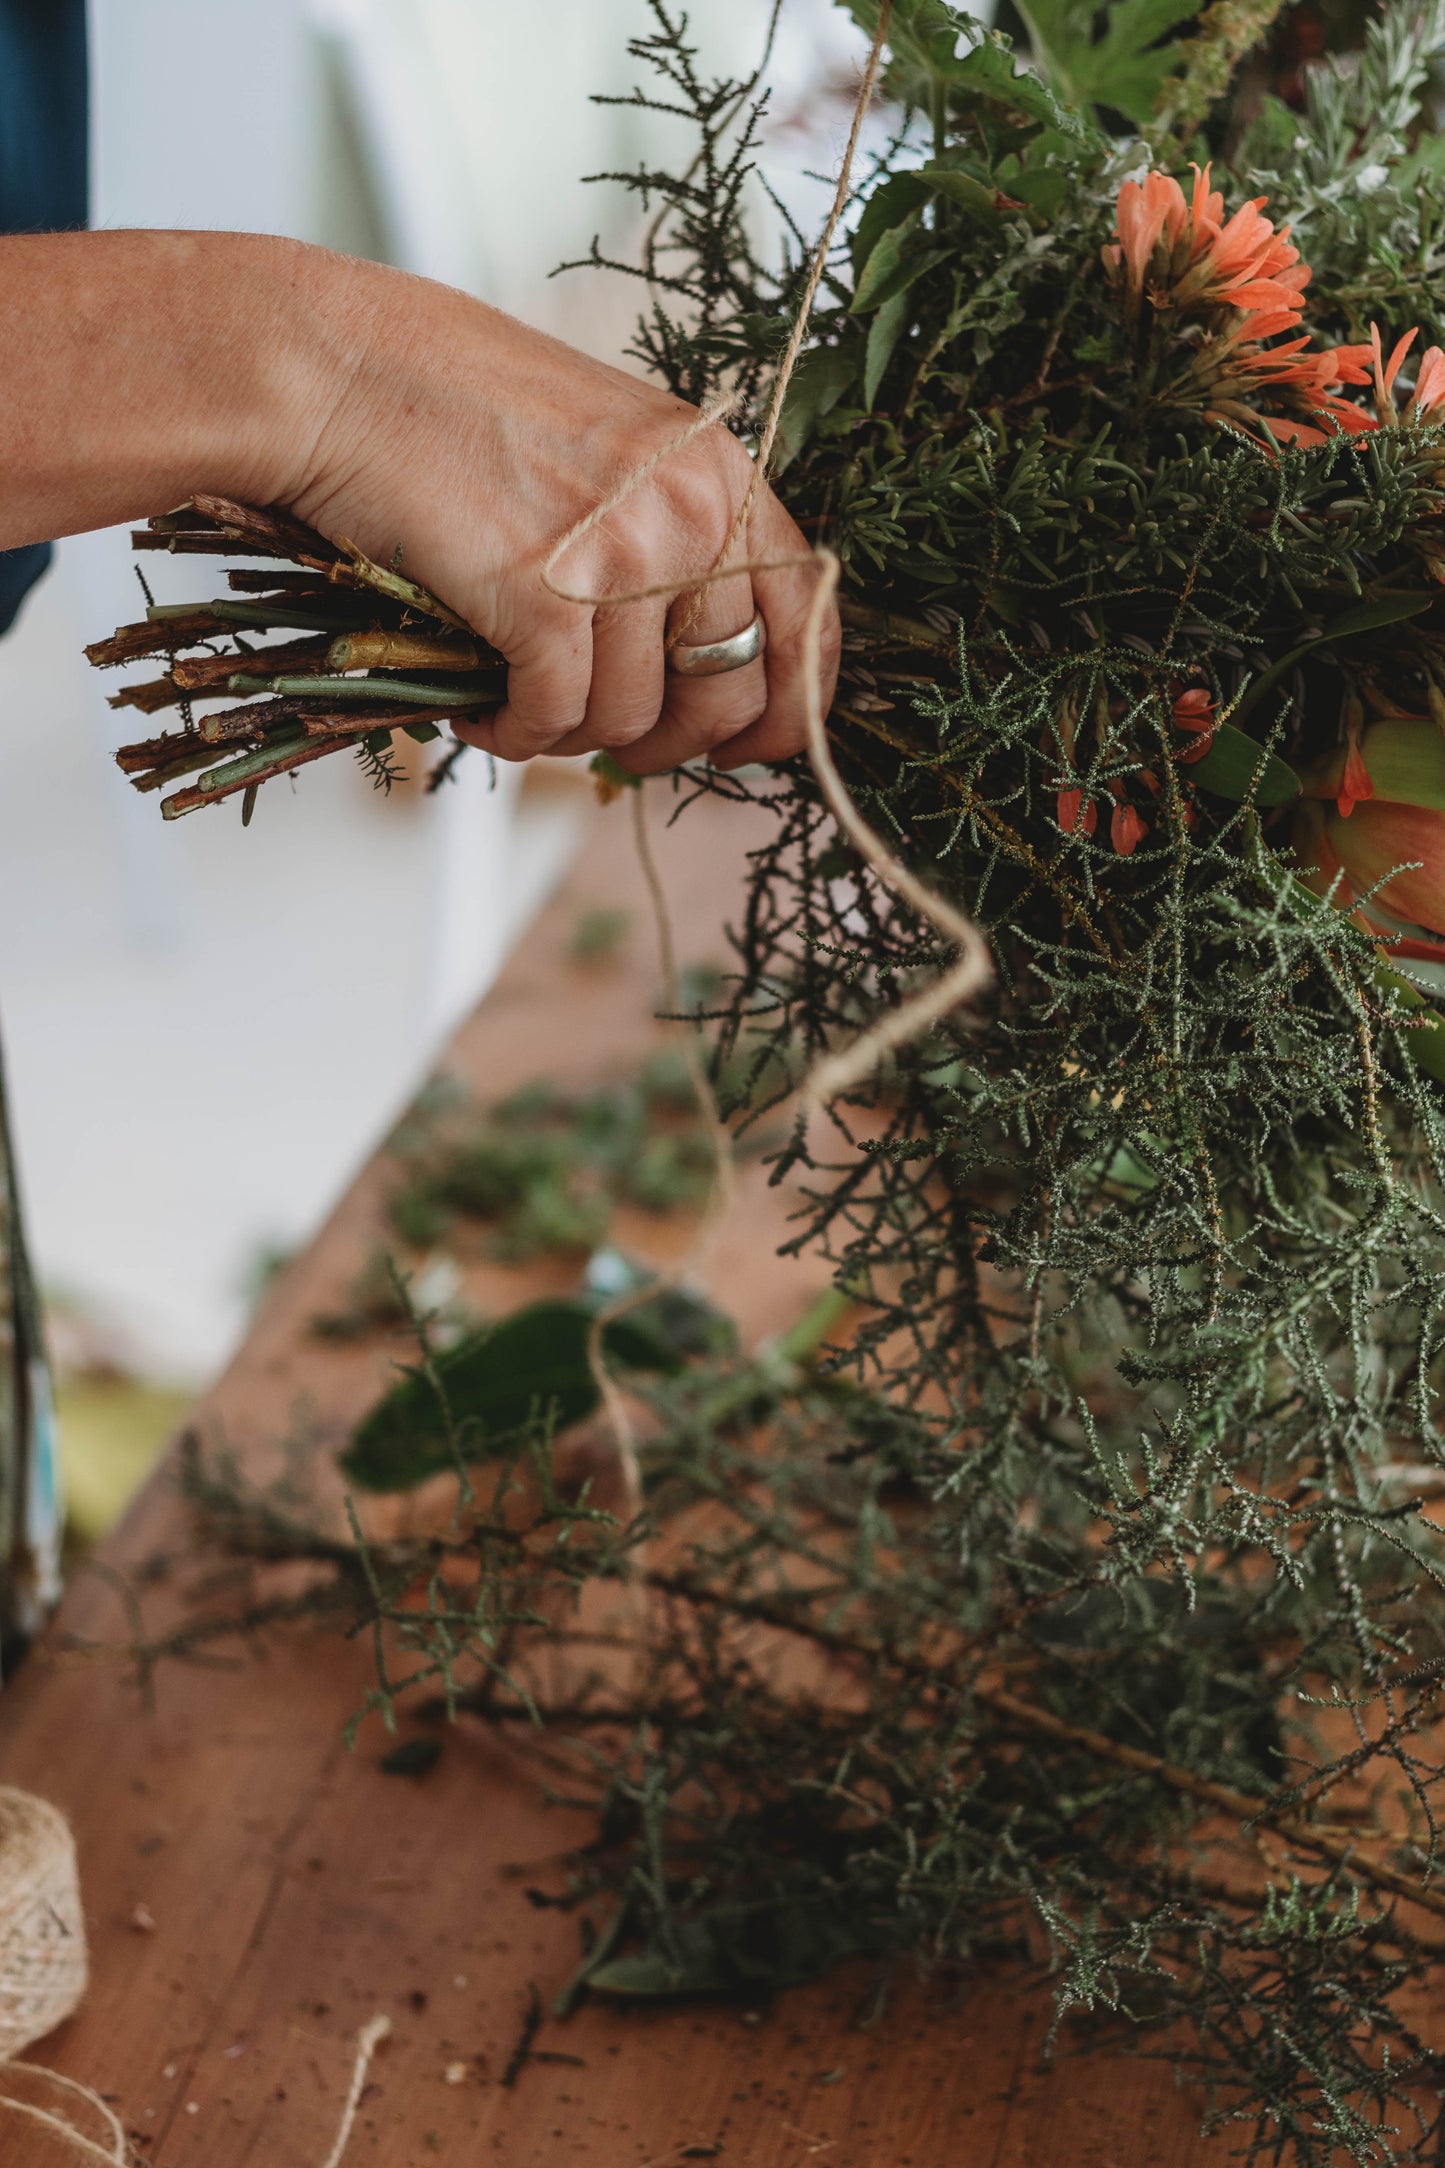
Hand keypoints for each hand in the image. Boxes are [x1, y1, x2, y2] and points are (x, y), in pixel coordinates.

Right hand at [284, 266, 838, 772]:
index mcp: (721, 474)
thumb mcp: (612, 454)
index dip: (784, 708)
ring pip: (630, 719)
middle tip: (604, 740)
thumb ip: (672, 540)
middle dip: (665, 742)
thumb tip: (697, 663)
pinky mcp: (543, 599)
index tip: (742, 746)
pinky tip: (477, 710)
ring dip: (567, 734)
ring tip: (513, 699)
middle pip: (727, 693)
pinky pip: (554, 719)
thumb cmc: (458, 410)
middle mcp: (690, 512)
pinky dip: (511, 733)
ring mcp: (622, 556)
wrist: (340, 371)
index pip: (807, 621)